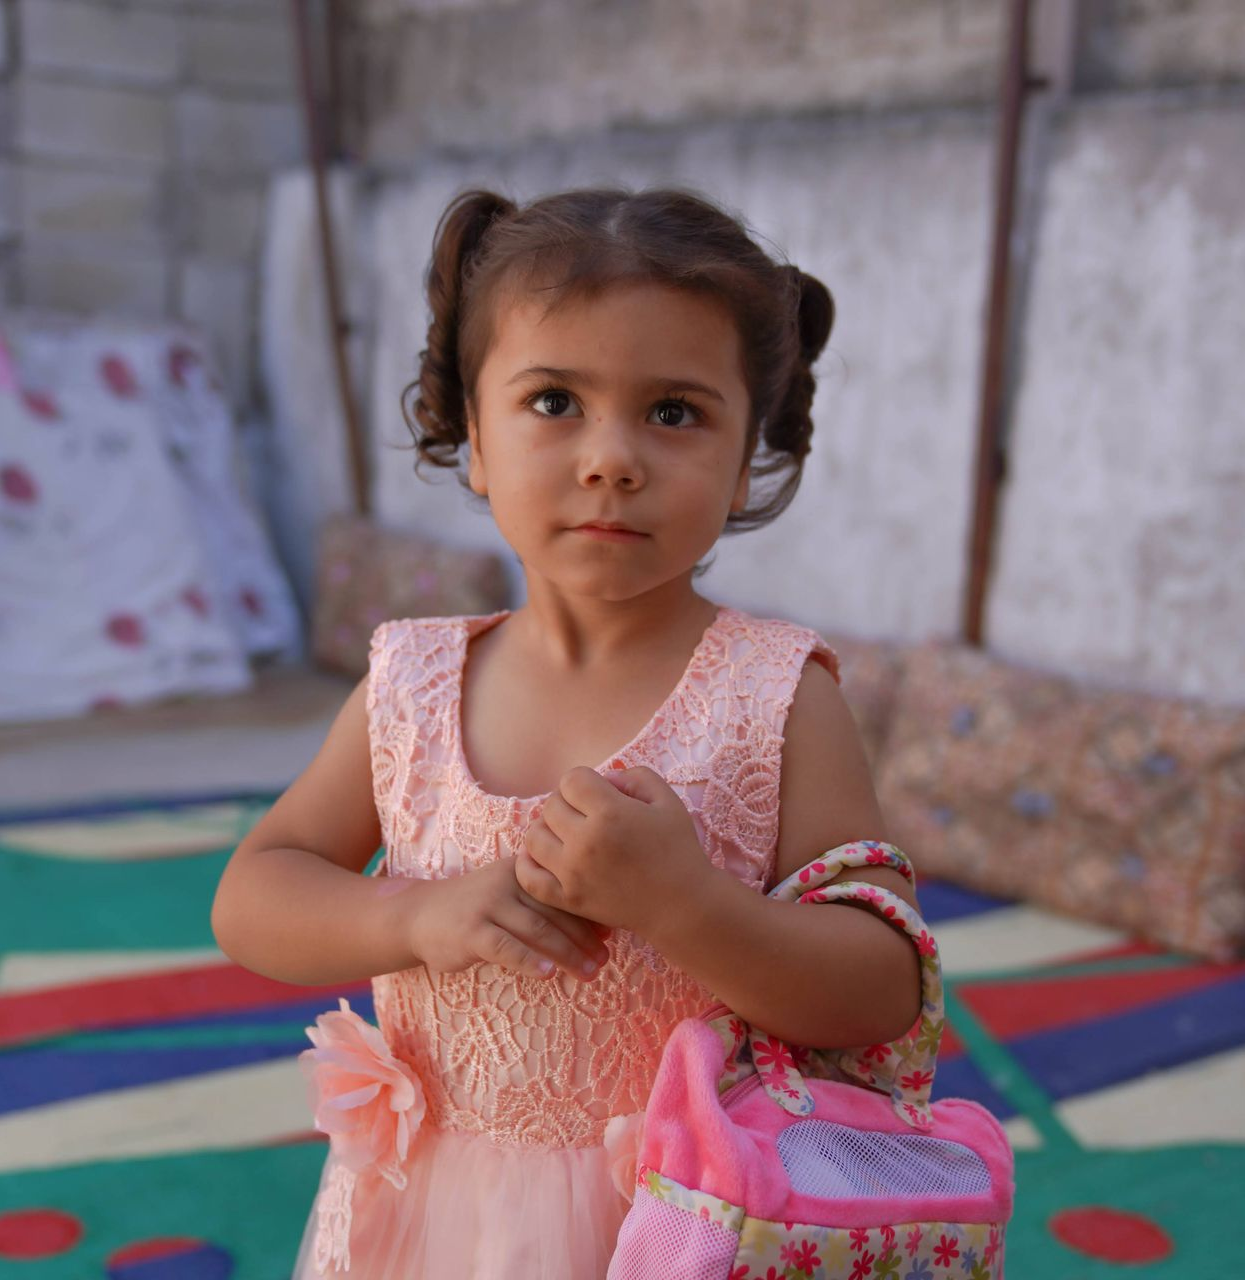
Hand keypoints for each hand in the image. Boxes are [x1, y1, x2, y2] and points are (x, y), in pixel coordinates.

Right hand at [409, 857, 611, 981]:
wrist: (421, 915)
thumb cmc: (478, 909)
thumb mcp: (511, 895)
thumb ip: (545, 904)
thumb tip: (599, 926)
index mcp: (522, 870)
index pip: (563, 889)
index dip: (590, 913)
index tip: (611, 935)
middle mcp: (508, 881)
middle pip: (556, 910)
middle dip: (585, 937)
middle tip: (606, 960)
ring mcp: (488, 905)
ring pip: (538, 929)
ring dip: (568, 953)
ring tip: (590, 972)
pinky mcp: (471, 931)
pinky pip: (506, 947)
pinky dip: (529, 961)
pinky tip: (549, 975)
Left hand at [516, 765, 710, 937]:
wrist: (682, 905)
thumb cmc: (678, 850)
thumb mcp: (667, 801)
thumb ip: (636, 777)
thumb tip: (606, 778)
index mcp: (610, 813)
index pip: (571, 780)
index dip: (584, 781)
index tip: (599, 793)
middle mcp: (585, 841)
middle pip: (550, 805)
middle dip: (567, 803)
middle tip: (586, 814)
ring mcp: (572, 873)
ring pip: (533, 836)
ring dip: (547, 830)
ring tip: (567, 835)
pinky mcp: (568, 899)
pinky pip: (528, 877)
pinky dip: (528, 864)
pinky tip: (546, 857)